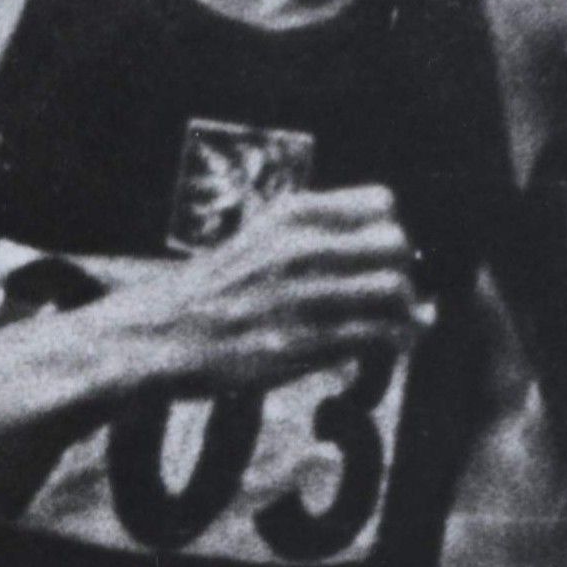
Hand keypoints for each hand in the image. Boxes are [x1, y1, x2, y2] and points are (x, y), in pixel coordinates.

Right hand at [136, 186, 425, 393]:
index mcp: (293, 214)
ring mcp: (302, 294)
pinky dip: (389, 351)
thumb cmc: (218, 290)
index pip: (382, 202)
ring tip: (391, 337)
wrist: (161, 334)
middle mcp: (302, 246)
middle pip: (397, 244)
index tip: (379, 265)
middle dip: (404, 275)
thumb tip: (395, 249)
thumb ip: (318, 236)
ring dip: (404, 317)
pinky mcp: (302, 343)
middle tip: (390, 305)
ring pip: (395, 292)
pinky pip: (376, 338)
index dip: (390, 234)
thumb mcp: (262, 237)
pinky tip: (374, 364)